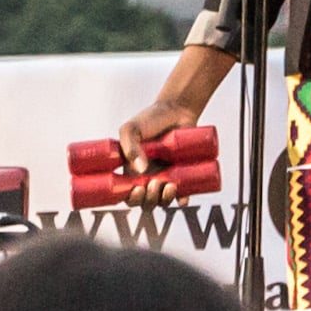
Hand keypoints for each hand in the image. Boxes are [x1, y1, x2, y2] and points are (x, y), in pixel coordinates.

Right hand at [113, 72, 222, 208]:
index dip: (131, 199)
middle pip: (146, 202)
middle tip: (154, 183)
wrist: (177, 109)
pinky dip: (182, 199)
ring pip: (163, 200)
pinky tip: (183, 197)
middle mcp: (148, 177)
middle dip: (149, 200)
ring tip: (168, 185)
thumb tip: (140, 170)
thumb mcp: (131, 129)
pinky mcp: (182, 173)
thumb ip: (129, 146)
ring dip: (164, 199)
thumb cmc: (151, 118)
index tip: (137, 190)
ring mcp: (166, 176)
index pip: (127, 195)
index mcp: (131, 171)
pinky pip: (183, 193)